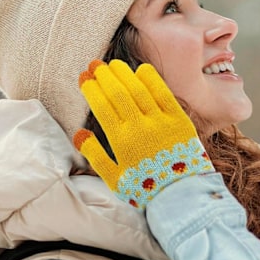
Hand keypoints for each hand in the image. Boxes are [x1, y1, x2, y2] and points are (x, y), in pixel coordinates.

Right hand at [74, 60, 213, 209]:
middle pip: (118, 93)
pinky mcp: (179, 120)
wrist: (181, 195)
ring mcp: (161, 122)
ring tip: (113, 65)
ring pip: (139, 90)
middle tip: (95, 64)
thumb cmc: (145, 188)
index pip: (102, 106)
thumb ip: (95, 156)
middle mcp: (140, 127)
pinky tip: (141, 70)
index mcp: (121, 141)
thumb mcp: (114, 179)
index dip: (91, 88)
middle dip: (104, 76)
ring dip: (124, 74)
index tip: (84, 77)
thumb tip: (78, 134)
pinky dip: (152, 80)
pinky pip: (164, 94)